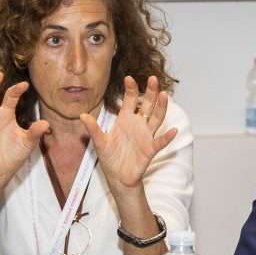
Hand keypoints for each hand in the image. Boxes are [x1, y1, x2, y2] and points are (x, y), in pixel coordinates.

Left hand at [80, 76, 176, 193]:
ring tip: (164, 95)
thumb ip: (93, 128)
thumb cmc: (110, 157)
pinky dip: (167, 137)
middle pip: (147, 105)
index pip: (130, 100)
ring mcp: (146, 136)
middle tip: (153, 79)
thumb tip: (82, 115)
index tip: (129, 78)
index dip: (131, 89)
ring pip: (156, 118)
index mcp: (125, 119)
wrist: (117, 176)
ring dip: (161, 107)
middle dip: (150, 92)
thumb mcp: (99, 142)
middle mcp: (138, 124)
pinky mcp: (150, 149)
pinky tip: (173, 131)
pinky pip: (160, 142)